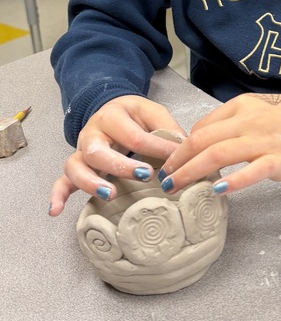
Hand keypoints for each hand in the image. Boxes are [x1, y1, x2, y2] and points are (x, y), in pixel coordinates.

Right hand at [49, 96, 186, 216]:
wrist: (111, 109)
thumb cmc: (134, 116)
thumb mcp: (152, 112)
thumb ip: (167, 127)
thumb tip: (184, 148)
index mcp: (113, 116)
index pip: (135, 135)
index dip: (157, 148)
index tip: (175, 160)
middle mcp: (92, 133)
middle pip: (97, 150)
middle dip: (121, 165)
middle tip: (145, 175)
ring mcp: (81, 151)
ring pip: (76, 166)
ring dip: (91, 182)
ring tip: (111, 194)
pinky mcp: (77, 166)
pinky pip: (62, 181)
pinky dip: (58, 195)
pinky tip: (56, 211)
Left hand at [157, 91, 280, 195]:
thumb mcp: (261, 108)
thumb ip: (234, 121)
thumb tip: (202, 141)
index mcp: (241, 106)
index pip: (201, 127)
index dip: (180, 147)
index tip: (170, 163)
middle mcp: (249, 120)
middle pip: (201, 141)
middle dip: (177, 161)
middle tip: (163, 179)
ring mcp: (265, 141)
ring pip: (218, 155)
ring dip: (191, 173)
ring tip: (175, 188)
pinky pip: (252, 171)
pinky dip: (234, 181)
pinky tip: (218, 190)